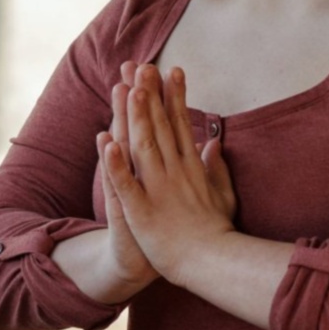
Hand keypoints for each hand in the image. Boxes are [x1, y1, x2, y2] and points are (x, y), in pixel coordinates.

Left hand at [100, 63, 239, 281]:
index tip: (170, 70)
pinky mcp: (142, 212)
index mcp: (191, 167)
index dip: (174, 96)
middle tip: (143, 66)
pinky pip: (125, 185)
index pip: (180, 124)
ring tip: (128, 90)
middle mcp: (175, 173)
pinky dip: (115, 165)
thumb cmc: (216, 232)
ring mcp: (158, 191)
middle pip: (160, 127)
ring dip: (135, 119)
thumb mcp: (222, 194)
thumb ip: (217, 167)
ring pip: (143, 148)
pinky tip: (106, 143)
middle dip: (151, 95)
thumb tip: (214, 144)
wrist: (212, 263)